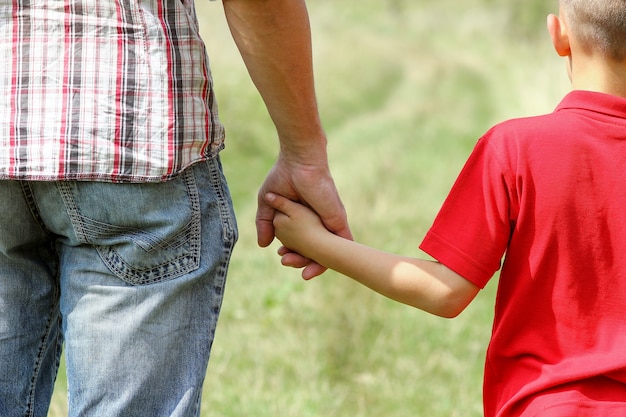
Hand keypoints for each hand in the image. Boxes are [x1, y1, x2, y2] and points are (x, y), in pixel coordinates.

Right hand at [256, 151, 351, 278]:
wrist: (299, 163)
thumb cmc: (284, 176)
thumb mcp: (268, 203)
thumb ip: (265, 223)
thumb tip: (263, 245)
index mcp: (303, 219)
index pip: (300, 244)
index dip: (291, 254)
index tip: (281, 255)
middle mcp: (318, 223)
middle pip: (314, 251)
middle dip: (301, 262)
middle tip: (286, 262)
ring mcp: (328, 223)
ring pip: (328, 253)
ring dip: (316, 266)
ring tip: (303, 273)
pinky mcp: (338, 221)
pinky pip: (343, 246)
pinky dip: (336, 260)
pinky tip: (322, 269)